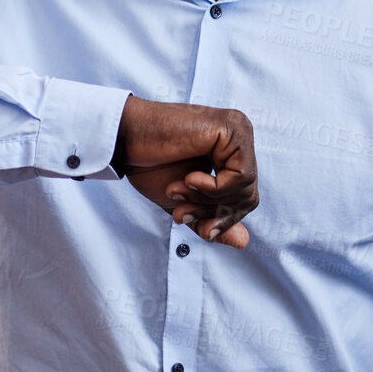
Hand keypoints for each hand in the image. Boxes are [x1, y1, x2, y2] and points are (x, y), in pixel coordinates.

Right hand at [115, 95, 258, 247]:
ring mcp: (238, 129)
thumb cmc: (150, 164)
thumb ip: (212, 218)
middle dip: (213, 212)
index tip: (194, 226)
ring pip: (246, 188)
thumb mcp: (186, 201)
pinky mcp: (231, 128)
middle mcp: (240, 136)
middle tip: (181, 213)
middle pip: (248, 195)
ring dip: (207, 200)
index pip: (245, 196)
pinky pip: (241, 176)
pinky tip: (189, 179)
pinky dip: (214, 188)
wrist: (125, 139)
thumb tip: (245, 242)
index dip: (221, 218)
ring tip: (177, 192)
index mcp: (231, 150)